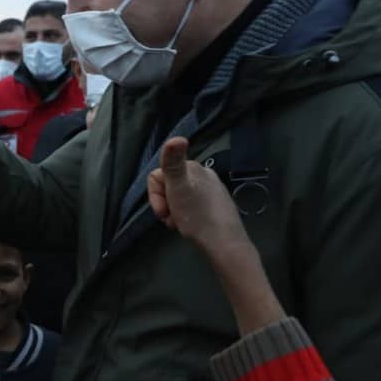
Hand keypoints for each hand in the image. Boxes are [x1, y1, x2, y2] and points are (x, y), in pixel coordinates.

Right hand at [147, 138, 247, 258]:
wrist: (224, 243)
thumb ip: (173, 162)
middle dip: (164, 204)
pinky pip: (192, 204)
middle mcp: (204, 174)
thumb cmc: (198, 216)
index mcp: (193, 168)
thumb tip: (177, 137)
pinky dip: (186, 214)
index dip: (155, 195)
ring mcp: (212, 189)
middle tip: (171, 219)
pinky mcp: (217, 204)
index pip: (158, 176)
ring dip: (173, 211)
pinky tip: (191, 225)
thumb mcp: (179, 188)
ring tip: (180, 223)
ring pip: (179, 196)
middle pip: (168, 186)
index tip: (162, 211)